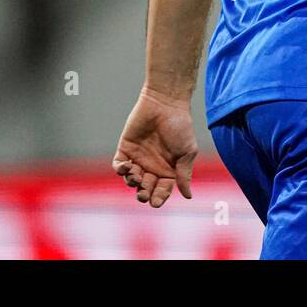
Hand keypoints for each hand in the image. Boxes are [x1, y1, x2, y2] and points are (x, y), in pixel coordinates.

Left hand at [112, 87, 197, 207]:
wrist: (166, 104)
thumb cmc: (181, 127)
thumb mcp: (187, 152)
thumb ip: (184, 174)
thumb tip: (188, 196)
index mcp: (168, 170)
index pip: (162, 190)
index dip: (159, 198)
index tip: (156, 202)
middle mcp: (153, 167)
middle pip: (145, 188)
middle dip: (143, 194)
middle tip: (143, 194)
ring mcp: (138, 159)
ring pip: (131, 180)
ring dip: (132, 182)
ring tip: (137, 176)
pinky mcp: (126, 149)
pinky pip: (119, 165)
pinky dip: (120, 170)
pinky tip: (127, 167)